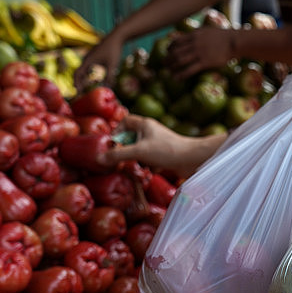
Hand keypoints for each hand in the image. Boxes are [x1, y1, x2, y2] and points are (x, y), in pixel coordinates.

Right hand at [73, 31, 124, 91]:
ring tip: (81, 87)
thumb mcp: (112, 65)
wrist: (116, 37)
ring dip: (81, 78)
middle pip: (78, 72)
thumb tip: (108, 88)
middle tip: (78, 93)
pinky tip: (89, 76)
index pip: (78, 74)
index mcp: (88, 61)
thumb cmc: (114, 50)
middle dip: (77, 83)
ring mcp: (89, 57)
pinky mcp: (93, 56)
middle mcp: (87, 59)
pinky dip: (85, 73)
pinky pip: (86, 66)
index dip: (77, 84)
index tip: (77, 93)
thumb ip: (109, 77)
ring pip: (81, 69)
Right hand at [97, 114, 225, 178]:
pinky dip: (148, 166)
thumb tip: (98, 159)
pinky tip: (151, 171)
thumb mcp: (139, 152)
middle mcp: (152, 131)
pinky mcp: (166, 155)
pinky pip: (151, 159)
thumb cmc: (167, 151)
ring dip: (137, 160)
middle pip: (132, 137)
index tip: (113, 145)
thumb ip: (118, 155)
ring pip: (141, 150)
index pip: (126, 121)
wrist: (193, 160)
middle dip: (126, 149)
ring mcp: (160, 143)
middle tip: (122, 159)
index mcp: (145, 124)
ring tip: (138, 167)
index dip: (117, 131)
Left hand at [165, 28, 235, 79]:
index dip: (170, 48)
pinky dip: (181, 74)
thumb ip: (198, 34)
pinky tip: (176, 78)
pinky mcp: (204, 62)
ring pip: (180, 61)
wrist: (234, 42)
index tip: (167, 52)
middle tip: (163, 64)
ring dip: (172, 66)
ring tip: (167, 71)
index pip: (177, 41)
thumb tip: (192, 36)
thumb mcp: (207, 30)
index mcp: (194, 35)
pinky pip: (189, 70)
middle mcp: (194, 43)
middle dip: (167, 58)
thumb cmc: (223, 36)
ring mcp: (199, 53)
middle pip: (175, 52)